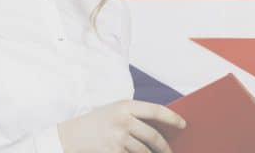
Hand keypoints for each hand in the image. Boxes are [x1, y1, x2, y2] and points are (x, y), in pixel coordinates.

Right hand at [57, 99, 185, 152]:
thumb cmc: (97, 122)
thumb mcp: (115, 111)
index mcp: (125, 106)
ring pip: (145, 151)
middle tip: (170, 151)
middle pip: (153, 136)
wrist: (71, 135)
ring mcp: (118, 137)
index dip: (173, 118)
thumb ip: (135, 116)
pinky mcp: (113, 151)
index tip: (183, 124)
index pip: (156, 110)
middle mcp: (123, 120)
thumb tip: (161, 128)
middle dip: (165, 147)